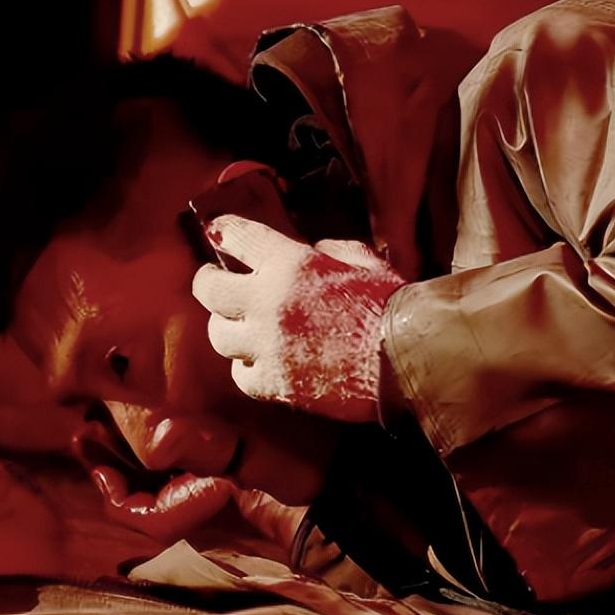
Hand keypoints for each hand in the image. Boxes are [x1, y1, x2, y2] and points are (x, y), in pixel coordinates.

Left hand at [192, 215, 404, 422]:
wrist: (406, 358)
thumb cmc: (389, 306)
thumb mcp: (361, 259)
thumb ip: (328, 250)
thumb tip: (310, 250)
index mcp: (289, 264)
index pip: (237, 237)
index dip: (222, 232)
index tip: (216, 233)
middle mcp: (268, 302)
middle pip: (209, 290)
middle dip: (207, 283)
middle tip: (213, 282)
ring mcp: (267, 345)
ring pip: (218, 335)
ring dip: (227, 328)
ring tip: (240, 327)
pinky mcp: (274, 382)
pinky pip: (240, 374)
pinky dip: (246, 368)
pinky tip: (261, 362)